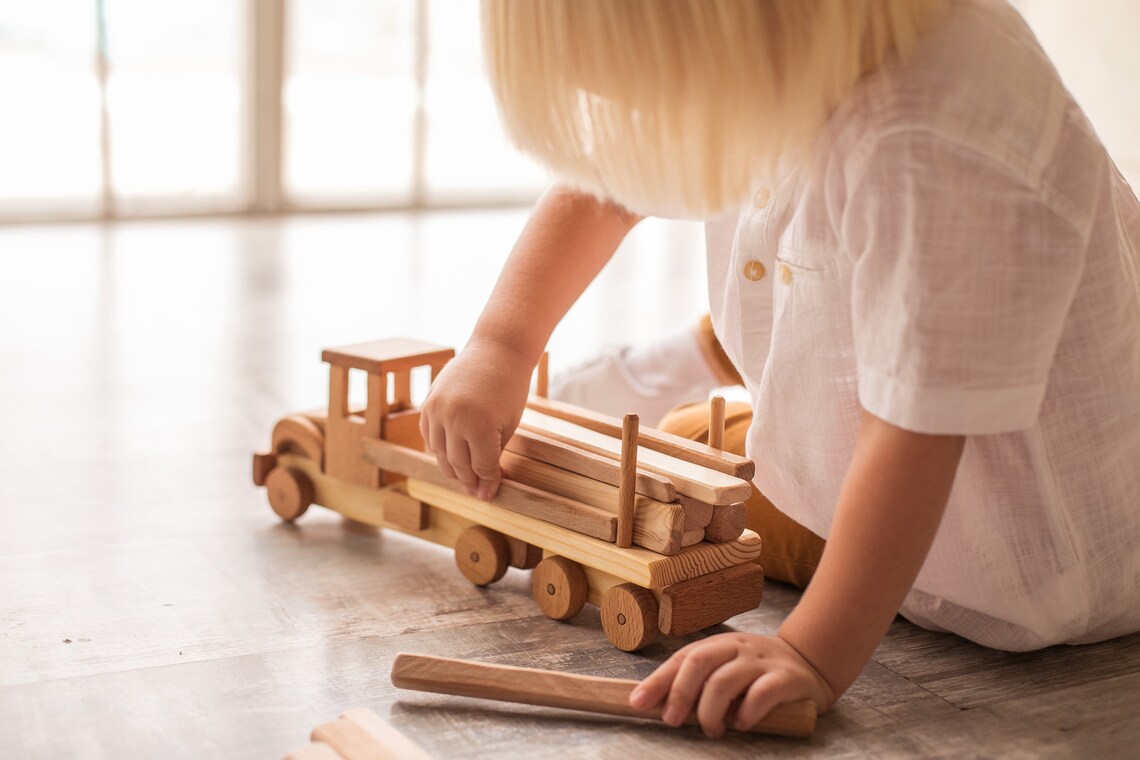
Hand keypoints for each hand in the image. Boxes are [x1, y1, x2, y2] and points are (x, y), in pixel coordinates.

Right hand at [419, 339, 533, 500]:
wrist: (496, 350)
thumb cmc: (510, 388)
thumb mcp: (508, 425)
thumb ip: (494, 454)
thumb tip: (484, 484)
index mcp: (479, 426)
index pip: (482, 467)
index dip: (489, 483)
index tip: (490, 495)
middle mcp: (453, 419)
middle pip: (459, 465)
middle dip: (470, 482)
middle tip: (477, 492)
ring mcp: (437, 410)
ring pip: (440, 454)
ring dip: (452, 469)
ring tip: (465, 477)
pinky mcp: (428, 404)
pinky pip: (429, 437)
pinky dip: (439, 449)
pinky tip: (452, 456)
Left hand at [628, 632, 835, 737]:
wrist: (809, 662)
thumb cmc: (757, 672)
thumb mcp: (726, 669)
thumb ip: (699, 683)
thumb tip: (660, 705)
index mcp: (717, 645)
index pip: (681, 659)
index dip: (657, 681)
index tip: (638, 703)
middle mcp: (736, 647)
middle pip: (699, 662)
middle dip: (680, 694)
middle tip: (672, 720)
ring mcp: (761, 661)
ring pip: (725, 680)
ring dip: (711, 710)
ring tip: (711, 729)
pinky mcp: (785, 679)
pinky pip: (761, 693)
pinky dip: (746, 713)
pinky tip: (741, 724)